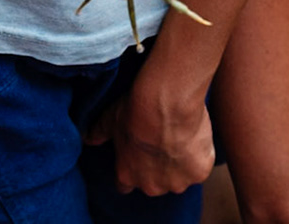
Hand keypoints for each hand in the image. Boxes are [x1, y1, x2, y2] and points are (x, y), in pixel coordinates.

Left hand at [86, 83, 214, 195]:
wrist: (166, 102)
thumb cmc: (136, 109)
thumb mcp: (111, 119)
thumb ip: (99, 131)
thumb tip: (88, 137)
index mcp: (127, 175)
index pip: (126, 185)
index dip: (133, 169)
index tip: (138, 156)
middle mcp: (151, 186)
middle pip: (155, 184)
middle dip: (158, 169)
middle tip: (162, 143)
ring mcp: (177, 182)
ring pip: (180, 178)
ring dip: (180, 164)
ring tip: (180, 138)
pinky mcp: (198, 173)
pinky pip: (200, 167)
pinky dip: (200, 155)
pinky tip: (195, 136)